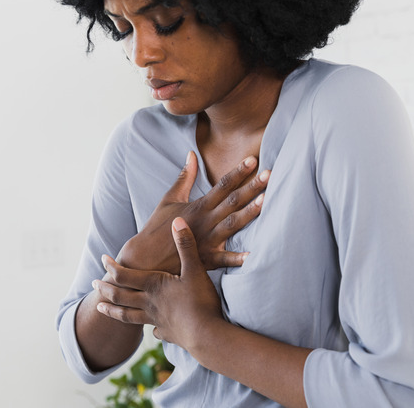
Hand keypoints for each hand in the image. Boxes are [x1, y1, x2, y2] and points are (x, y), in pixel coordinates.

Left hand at [93, 217, 223, 350]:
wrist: (207, 335)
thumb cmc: (200, 301)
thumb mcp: (195, 269)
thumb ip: (185, 245)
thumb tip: (177, 220)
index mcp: (153, 285)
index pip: (124, 275)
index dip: (111, 266)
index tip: (103, 259)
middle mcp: (149, 303)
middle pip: (120, 296)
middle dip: (105, 289)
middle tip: (93, 284)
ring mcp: (156, 320)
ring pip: (128, 316)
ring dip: (112, 311)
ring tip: (100, 308)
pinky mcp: (168, 333)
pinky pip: (154, 330)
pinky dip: (150, 328)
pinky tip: (152, 330)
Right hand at [118, 151, 268, 273]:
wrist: (143, 258)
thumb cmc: (157, 227)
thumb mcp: (169, 199)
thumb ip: (184, 177)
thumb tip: (192, 154)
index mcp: (198, 206)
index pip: (222, 185)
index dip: (238, 172)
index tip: (253, 159)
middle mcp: (204, 221)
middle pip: (232, 202)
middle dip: (251, 187)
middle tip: (270, 174)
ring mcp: (206, 240)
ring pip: (232, 225)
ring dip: (249, 213)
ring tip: (267, 201)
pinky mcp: (205, 260)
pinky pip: (223, 260)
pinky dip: (237, 259)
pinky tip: (253, 255)